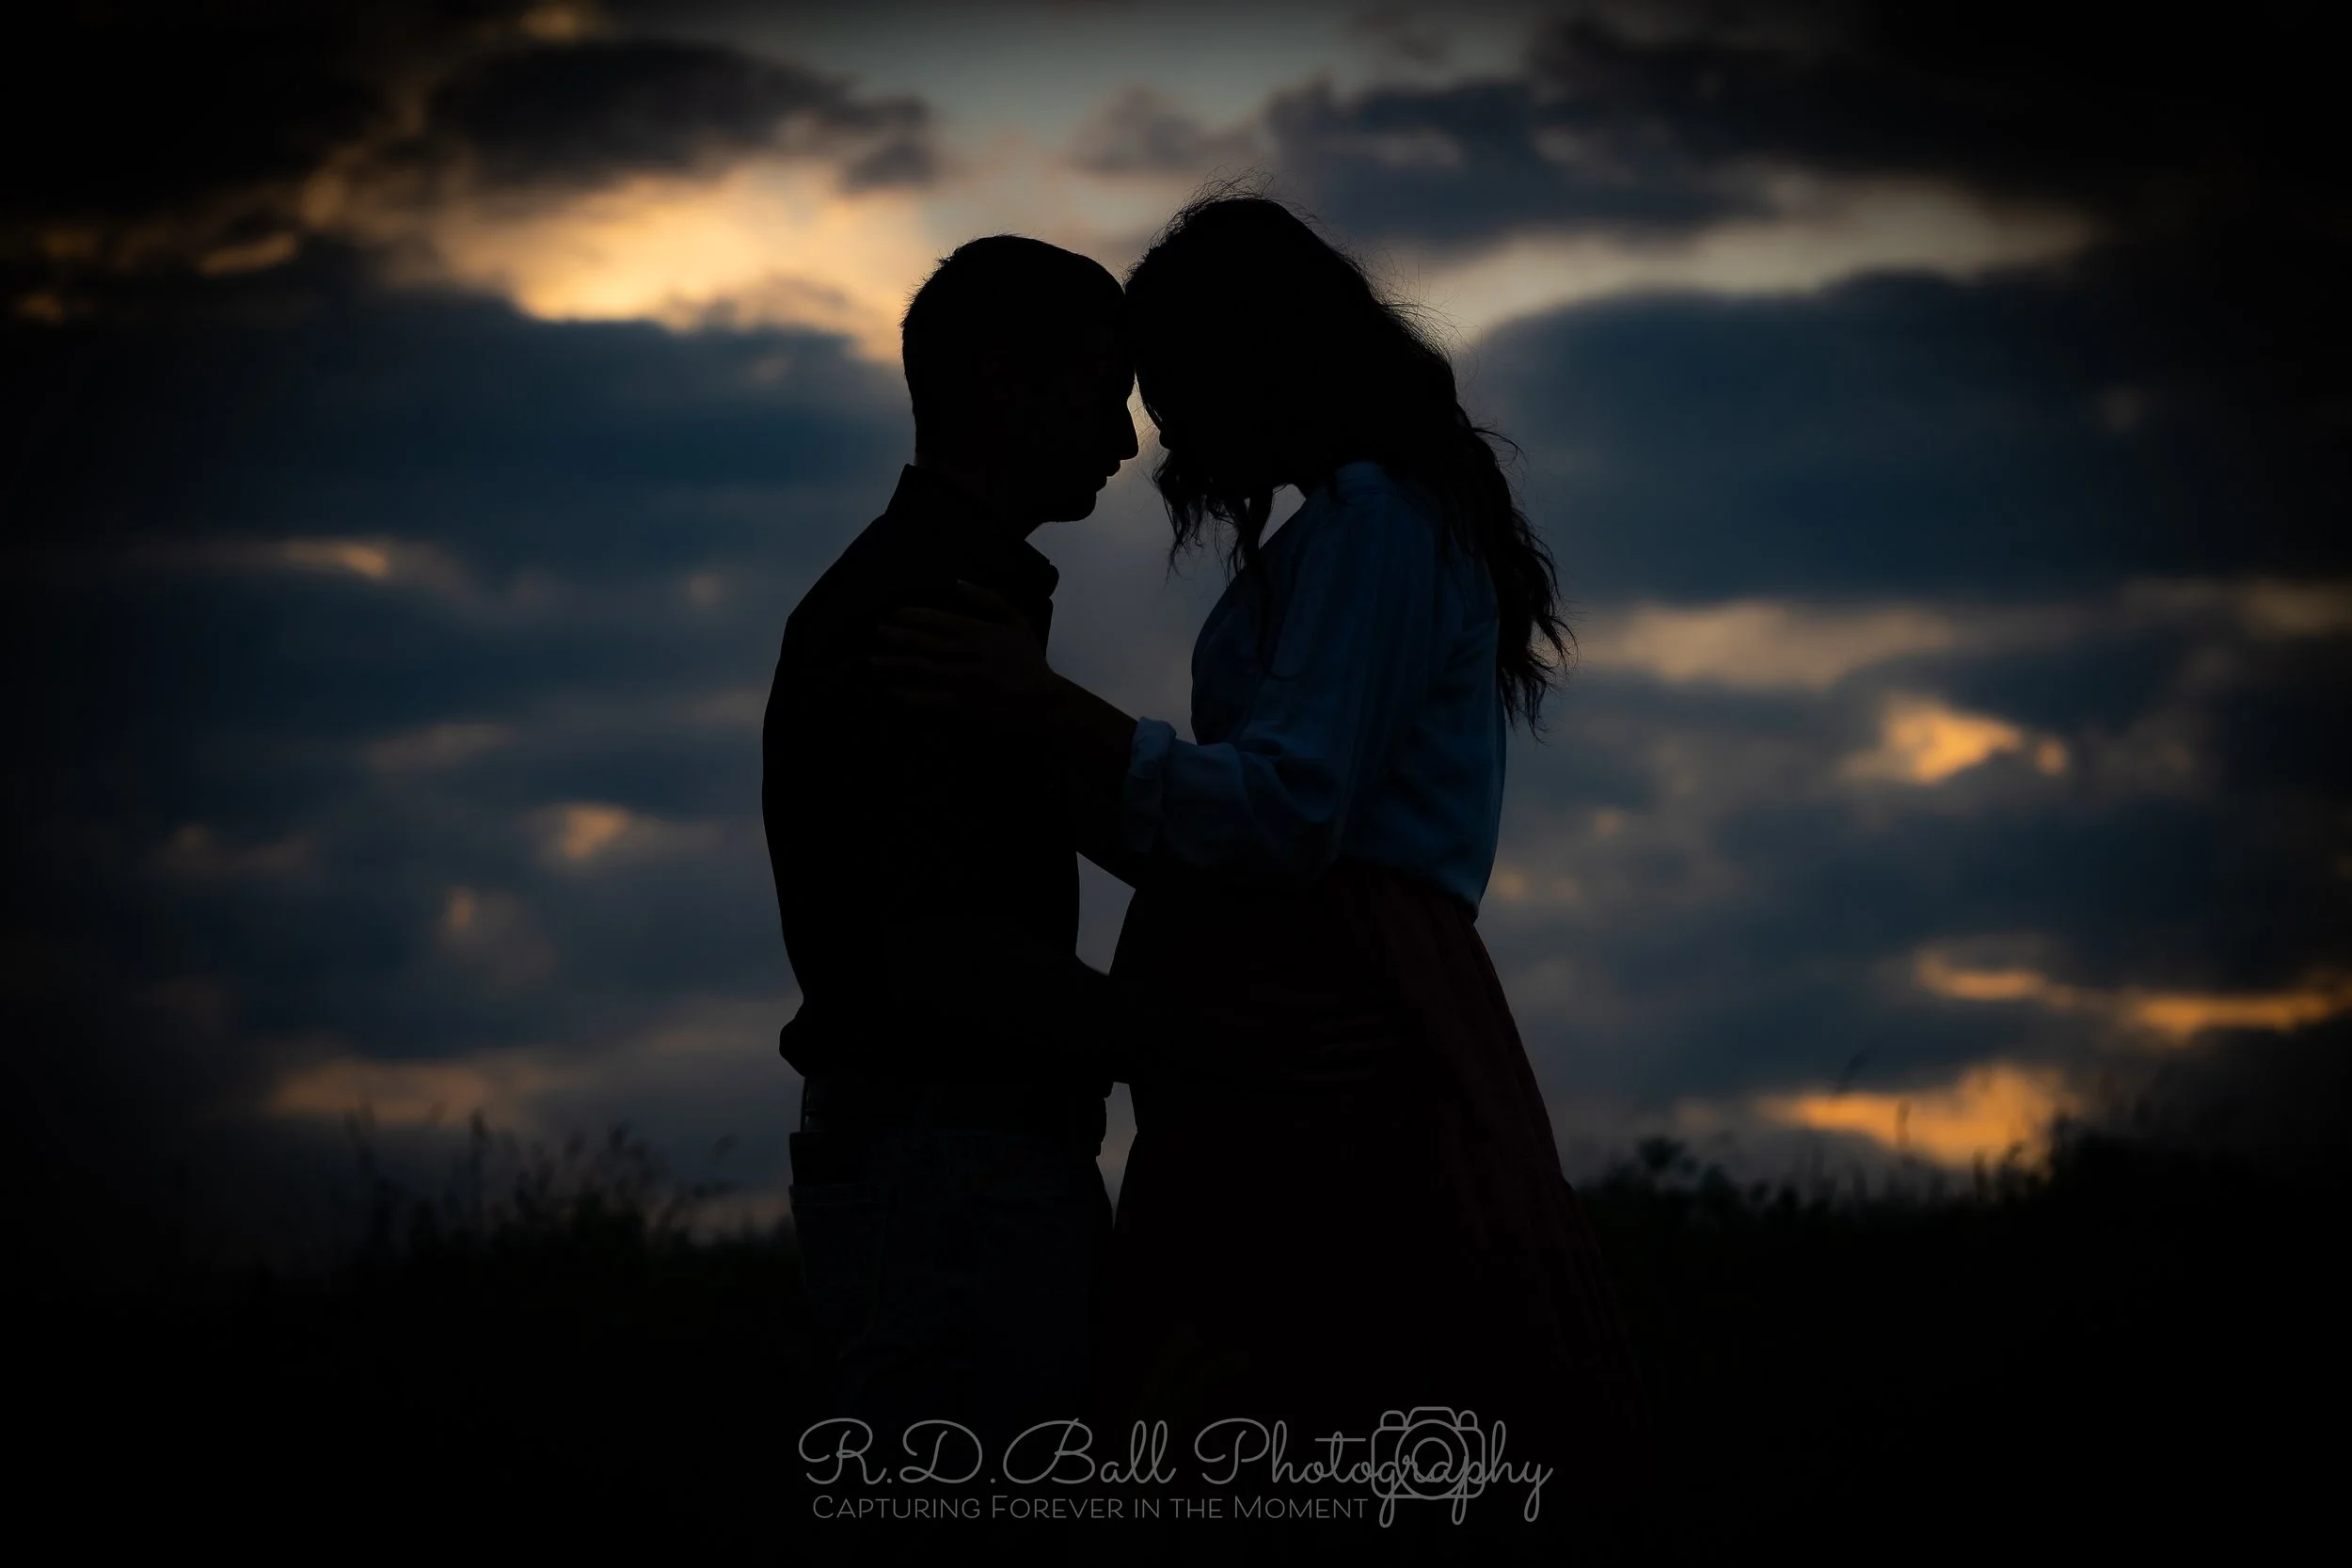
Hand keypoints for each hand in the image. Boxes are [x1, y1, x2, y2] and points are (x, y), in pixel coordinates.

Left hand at [869, 579, 1057, 726]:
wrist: (1040, 700)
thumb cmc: (1029, 660)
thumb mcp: (1015, 621)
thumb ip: (988, 599)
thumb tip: (958, 583)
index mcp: (971, 629)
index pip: (930, 617)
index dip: (907, 614)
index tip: (893, 613)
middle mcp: (957, 651)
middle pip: (915, 640)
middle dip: (891, 635)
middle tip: (877, 631)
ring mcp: (953, 678)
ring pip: (912, 667)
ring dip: (889, 663)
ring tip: (872, 661)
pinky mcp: (954, 703)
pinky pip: (921, 698)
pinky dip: (902, 693)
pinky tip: (890, 690)